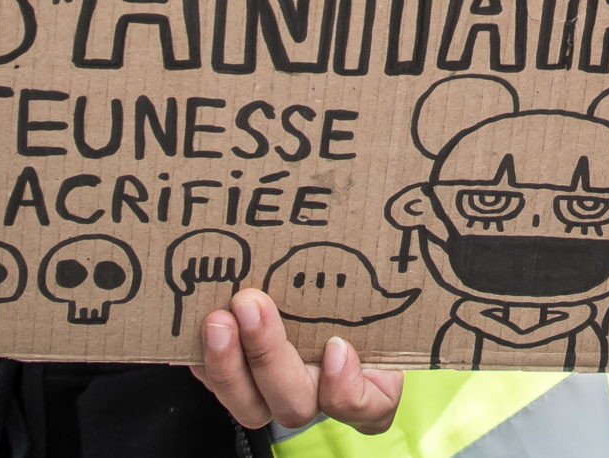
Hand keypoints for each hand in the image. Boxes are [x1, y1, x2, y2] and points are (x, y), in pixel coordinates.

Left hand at [191, 289, 402, 433]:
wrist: (320, 292)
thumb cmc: (362, 288)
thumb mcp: (379, 281)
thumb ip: (386, 270)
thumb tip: (411, 201)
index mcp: (371, 381)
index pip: (369, 408)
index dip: (349, 389)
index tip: (337, 347)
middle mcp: (322, 395)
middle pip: (296, 404)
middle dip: (269, 357)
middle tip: (253, 304)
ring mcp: (278, 395)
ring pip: (251, 405)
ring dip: (229, 363)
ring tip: (217, 318)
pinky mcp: (240, 384)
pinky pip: (218, 387)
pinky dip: (205, 360)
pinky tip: (197, 325)